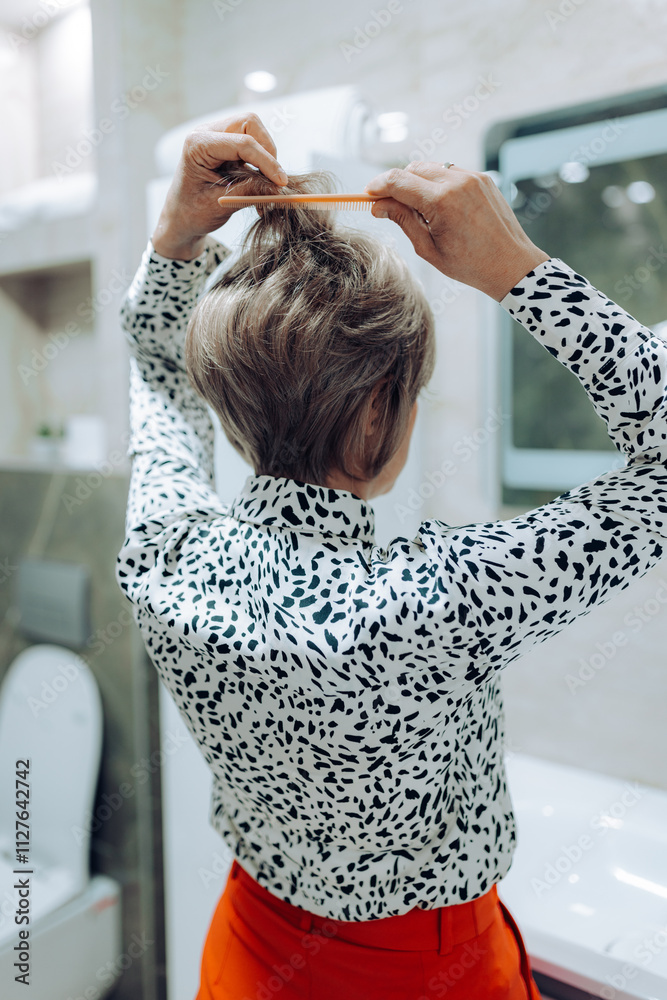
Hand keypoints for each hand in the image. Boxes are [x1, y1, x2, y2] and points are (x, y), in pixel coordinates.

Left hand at [152, 113, 287, 259]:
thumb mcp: (222, 204)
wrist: (181, 219)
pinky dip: (262, 163)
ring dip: (266, 156)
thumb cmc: (193, 213)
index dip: (267, 162)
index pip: (243, 143)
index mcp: (198, 144)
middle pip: (250, 124)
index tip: (281, 183)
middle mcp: (207, 133)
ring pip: (254, 131)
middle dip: (267, 151)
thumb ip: (249, 191)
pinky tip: (260, 184)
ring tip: (265, 185)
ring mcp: (217, 136)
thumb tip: (278, 188)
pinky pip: (253, 143)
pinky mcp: (227, 144)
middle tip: (273, 180)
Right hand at [364, 162, 549, 300]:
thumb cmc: (469, 264)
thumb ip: (402, 220)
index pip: (398, 181)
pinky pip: (450, 173)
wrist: (511, 264)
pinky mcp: (482, 178)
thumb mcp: (428, 249)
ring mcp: (472, 177)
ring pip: (431, 168)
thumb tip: (378, 205)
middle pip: (412, 168)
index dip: (378, 186)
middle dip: (397, 184)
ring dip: (417, 183)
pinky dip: (438, 184)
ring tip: (420, 212)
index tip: (368, 196)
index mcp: (441, 202)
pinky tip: (441, 208)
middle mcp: (457, 182)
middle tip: (389, 206)